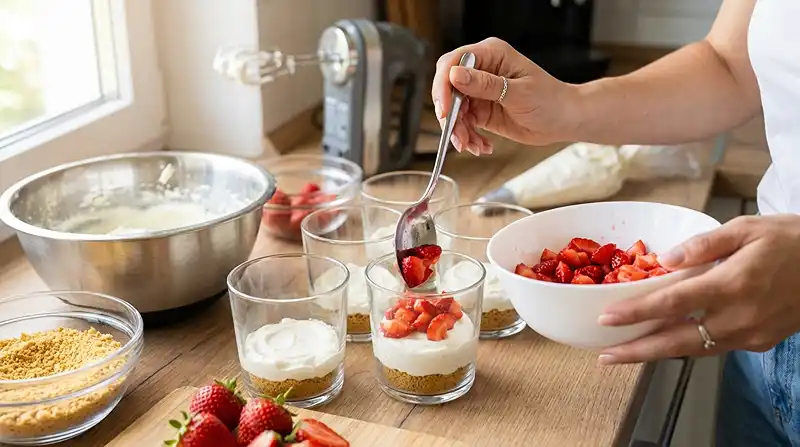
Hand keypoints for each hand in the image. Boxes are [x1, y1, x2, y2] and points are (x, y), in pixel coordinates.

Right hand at [431, 38, 577, 155]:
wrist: (565, 120)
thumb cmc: (551, 100)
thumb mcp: (518, 92)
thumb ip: (485, 85)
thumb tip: (455, 75)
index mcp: (491, 54)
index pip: (453, 63)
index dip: (444, 86)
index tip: (445, 110)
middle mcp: (482, 70)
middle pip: (448, 88)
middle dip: (450, 114)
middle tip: (457, 135)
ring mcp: (480, 91)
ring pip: (454, 110)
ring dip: (459, 131)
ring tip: (472, 146)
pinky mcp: (481, 110)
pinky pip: (464, 124)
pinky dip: (469, 137)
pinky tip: (482, 146)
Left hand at [596, 214, 799, 364]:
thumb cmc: (790, 240)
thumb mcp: (747, 228)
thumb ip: (704, 244)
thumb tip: (666, 259)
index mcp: (733, 283)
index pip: (673, 303)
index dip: (637, 313)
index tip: (607, 319)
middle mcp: (739, 316)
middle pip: (677, 341)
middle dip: (638, 351)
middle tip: (605, 357)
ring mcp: (750, 333)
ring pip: (694, 349)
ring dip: (657, 353)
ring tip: (625, 353)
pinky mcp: (759, 342)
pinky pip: (713, 347)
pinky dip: (685, 346)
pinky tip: (664, 342)